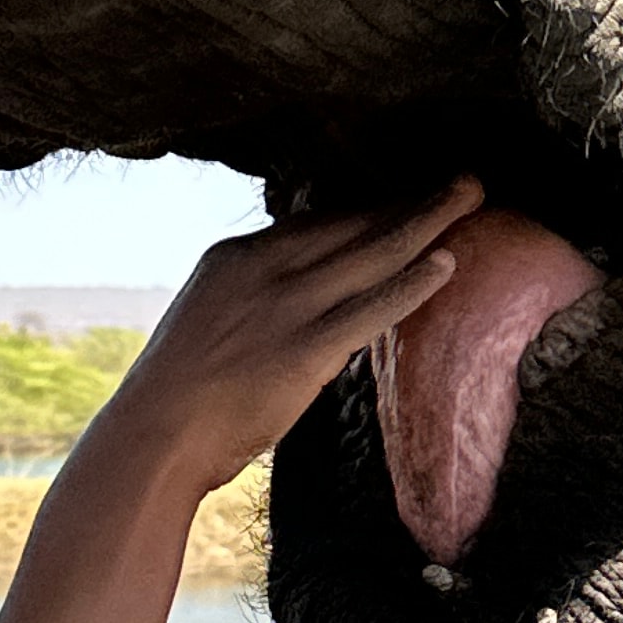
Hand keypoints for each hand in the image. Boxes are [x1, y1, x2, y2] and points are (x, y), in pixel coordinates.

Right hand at [91, 182, 480, 496]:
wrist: (150, 439)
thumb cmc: (174, 400)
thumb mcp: (205, 326)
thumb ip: (248, 307)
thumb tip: (286, 313)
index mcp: (233, 259)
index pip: (316, 222)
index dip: (370, 209)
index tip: (408, 199)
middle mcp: (261, 269)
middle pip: (353, 224)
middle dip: (412, 202)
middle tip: (464, 183)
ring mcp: (283, 307)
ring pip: (371, 252)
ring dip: (428, 221)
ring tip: (472, 197)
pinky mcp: (302, 350)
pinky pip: (370, 308)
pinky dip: (412, 283)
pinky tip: (446, 264)